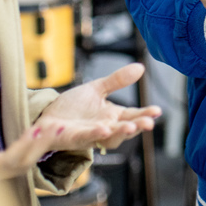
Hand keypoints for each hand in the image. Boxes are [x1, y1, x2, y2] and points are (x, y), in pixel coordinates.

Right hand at [0, 124, 60, 181]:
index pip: (9, 161)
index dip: (26, 147)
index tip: (39, 129)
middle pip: (21, 163)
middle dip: (40, 145)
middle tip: (59, 126)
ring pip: (20, 162)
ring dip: (38, 146)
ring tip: (55, 127)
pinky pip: (14, 160)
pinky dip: (28, 147)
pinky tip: (36, 134)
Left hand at [37, 63, 161, 151]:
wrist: (48, 115)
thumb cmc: (73, 107)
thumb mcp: (97, 89)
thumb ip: (117, 80)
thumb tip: (140, 67)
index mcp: (112, 116)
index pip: (132, 116)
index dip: (145, 114)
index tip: (157, 111)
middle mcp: (105, 127)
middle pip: (125, 130)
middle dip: (137, 127)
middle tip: (149, 123)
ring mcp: (91, 134)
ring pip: (109, 138)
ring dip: (120, 133)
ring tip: (130, 127)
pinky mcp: (74, 138)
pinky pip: (87, 138)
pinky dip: (95, 134)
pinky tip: (103, 128)